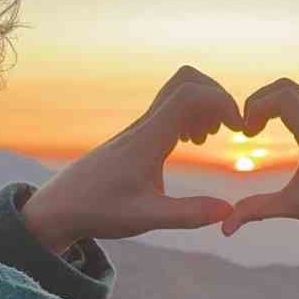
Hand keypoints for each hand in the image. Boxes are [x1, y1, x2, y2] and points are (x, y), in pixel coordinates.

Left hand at [23, 66, 243, 252]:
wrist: (60, 207)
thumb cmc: (99, 211)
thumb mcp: (146, 218)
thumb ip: (187, 214)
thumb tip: (228, 211)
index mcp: (148, 138)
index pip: (190, 95)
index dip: (221, 102)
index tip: (238, 130)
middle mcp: (144, 125)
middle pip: (185, 80)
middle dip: (216, 96)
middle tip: (228, 127)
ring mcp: (139, 128)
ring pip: (177, 92)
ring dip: (203, 106)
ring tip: (209, 137)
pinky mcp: (137, 136)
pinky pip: (169, 108)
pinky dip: (190, 115)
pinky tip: (191, 143)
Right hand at [221, 79, 298, 235]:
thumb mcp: (294, 207)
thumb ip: (258, 210)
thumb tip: (225, 227)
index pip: (282, 97)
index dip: (257, 106)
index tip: (247, 132)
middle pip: (285, 87)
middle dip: (260, 101)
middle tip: (248, 128)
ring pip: (296, 91)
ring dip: (272, 103)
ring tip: (258, 129)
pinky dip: (285, 107)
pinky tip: (277, 130)